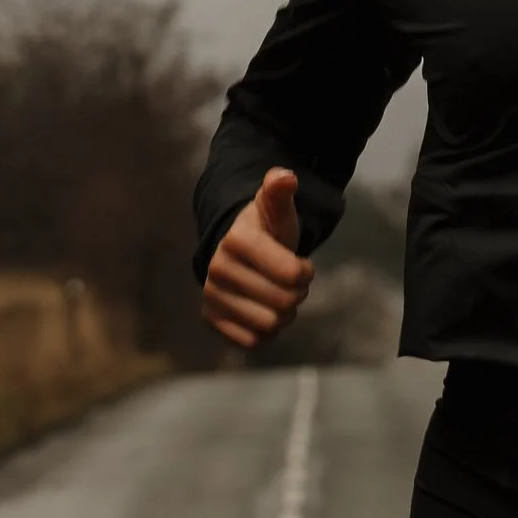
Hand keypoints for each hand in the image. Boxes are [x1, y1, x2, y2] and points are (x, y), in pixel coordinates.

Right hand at [202, 167, 315, 348]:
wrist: (239, 253)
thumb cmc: (266, 231)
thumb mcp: (276, 209)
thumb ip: (280, 191)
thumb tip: (284, 177)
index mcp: (236, 240)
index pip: (294, 275)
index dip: (305, 272)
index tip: (299, 263)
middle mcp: (217, 269)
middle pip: (284, 303)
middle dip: (295, 294)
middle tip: (288, 283)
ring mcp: (212, 296)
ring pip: (271, 325)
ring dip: (283, 314)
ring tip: (275, 296)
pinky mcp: (212, 320)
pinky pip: (253, 340)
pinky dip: (265, 330)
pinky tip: (262, 310)